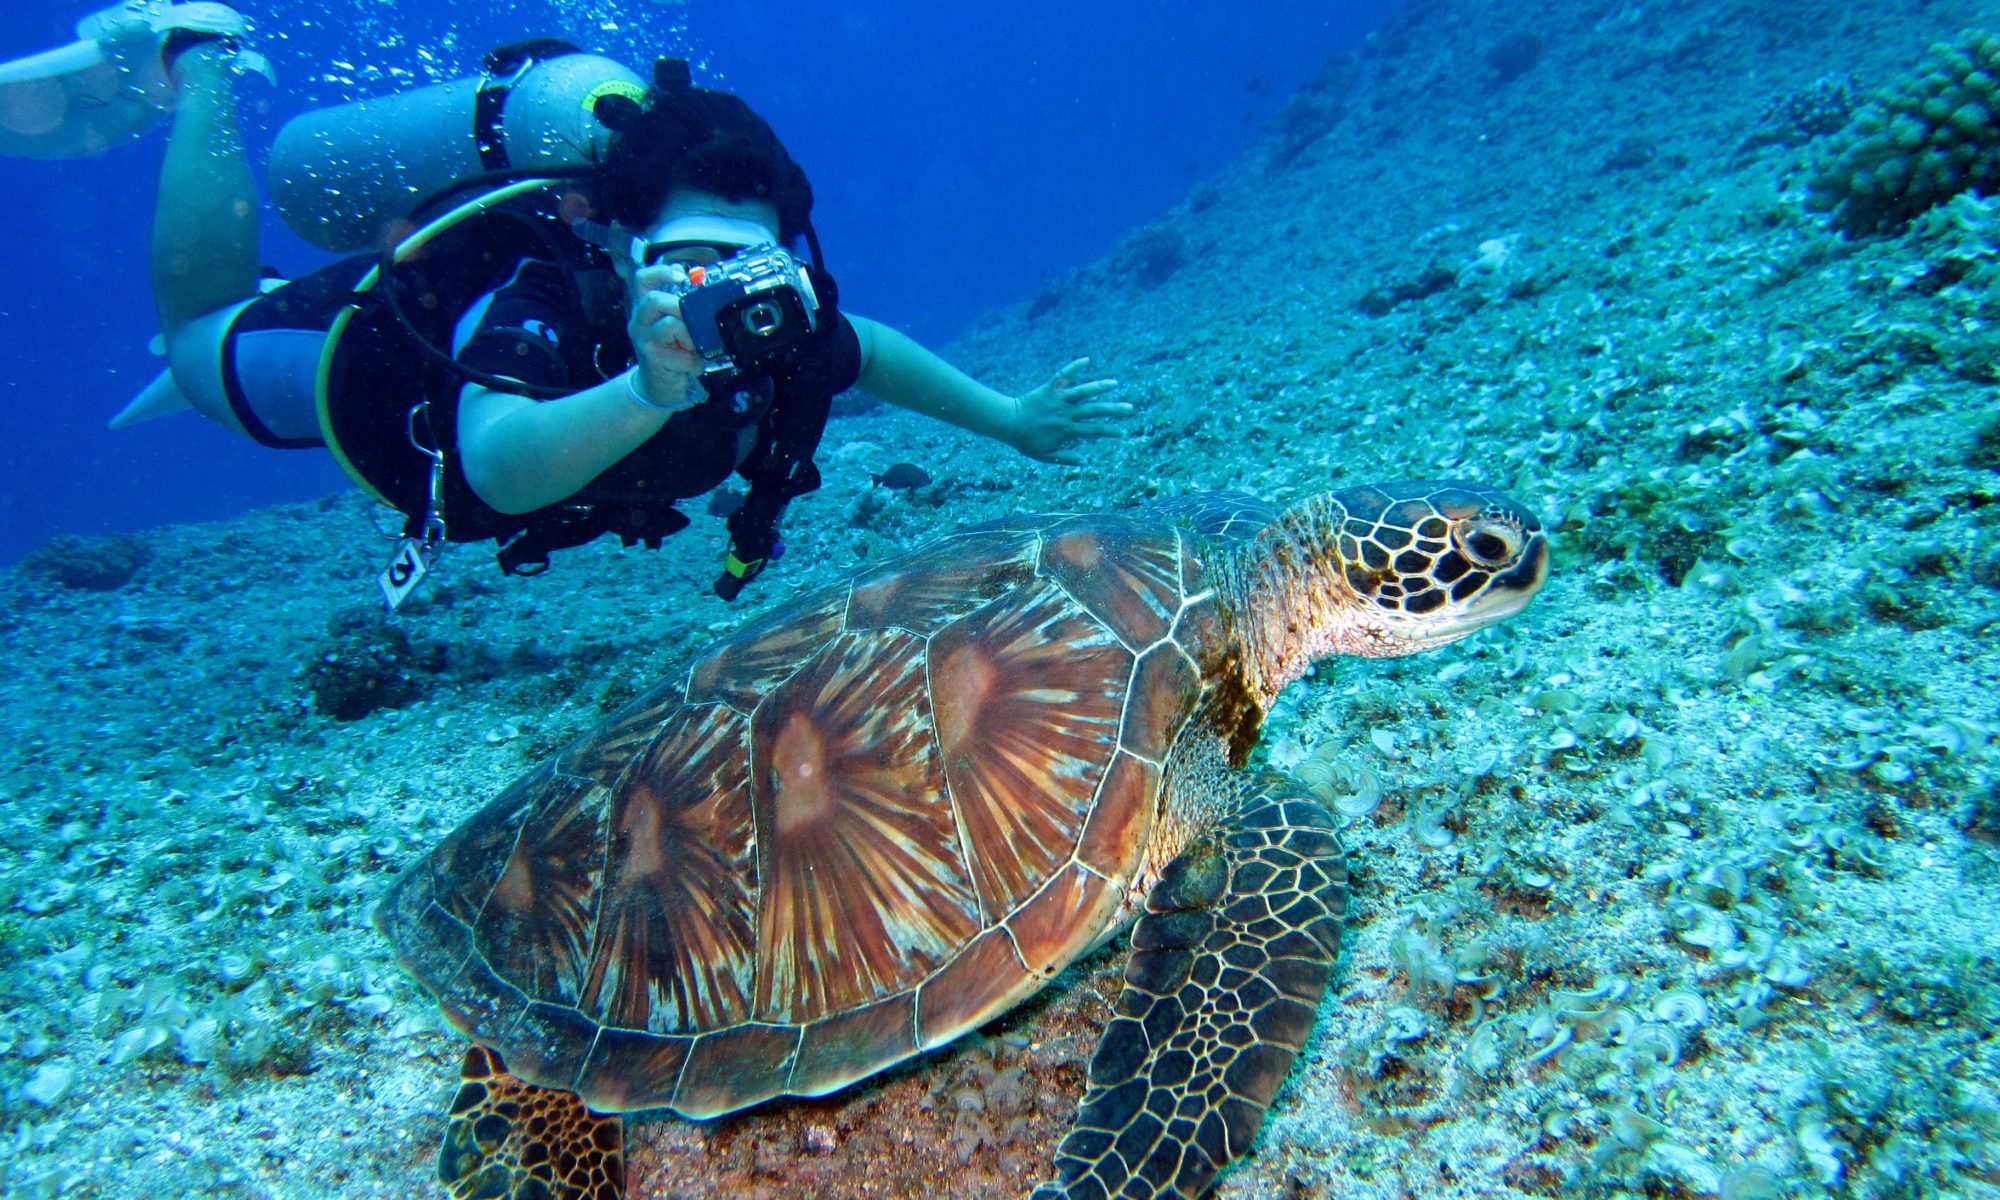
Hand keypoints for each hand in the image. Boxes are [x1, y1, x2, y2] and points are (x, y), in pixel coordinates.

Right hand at [626, 263, 704, 410]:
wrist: (657, 386)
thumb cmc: (670, 352)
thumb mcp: (675, 326)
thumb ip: (683, 308)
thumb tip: (703, 290)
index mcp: (645, 308)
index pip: (643, 280)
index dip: (661, 272)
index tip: (682, 276)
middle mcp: (639, 321)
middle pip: (654, 300)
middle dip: (680, 307)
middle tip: (693, 320)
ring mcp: (643, 340)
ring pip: (670, 325)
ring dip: (690, 336)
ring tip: (693, 347)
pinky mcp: (653, 359)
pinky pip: (681, 355)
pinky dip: (694, 361)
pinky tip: (692, 365)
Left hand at [1008, 358, 1128, 464]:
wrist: (1008, 422)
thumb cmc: (1026, 441)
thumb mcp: (1045, 455)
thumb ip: (1065, 457)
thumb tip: (1085, 461)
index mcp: (1067, 430)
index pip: (1094, 431)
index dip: (1109, 431)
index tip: (1122, 433)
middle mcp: (1066, 413)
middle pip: (1094, 411)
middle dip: (1113, 410)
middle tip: (1129, 408)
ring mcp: (1059, 400)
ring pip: (1083, 392)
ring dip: (1100, 387)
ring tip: (1114, 384)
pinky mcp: (1050, 388)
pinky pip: (1063, 375)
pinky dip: (1074, 367)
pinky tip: (1086, 360)